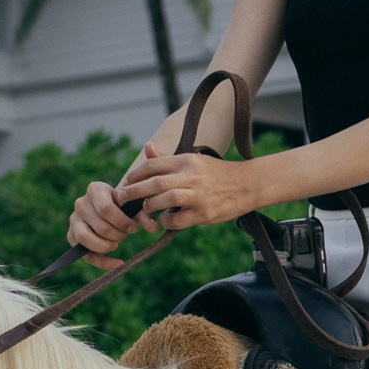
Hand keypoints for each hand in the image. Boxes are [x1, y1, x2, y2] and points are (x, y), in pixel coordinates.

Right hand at [68, 178, 143, 259]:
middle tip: (126, 234)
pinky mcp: (72, 236)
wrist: (114, 209)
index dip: (121, 222)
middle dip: (117, 235)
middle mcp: (80, 203)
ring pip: (85, 238)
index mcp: (95, 189)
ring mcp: (74, 220)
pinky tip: (118, 263)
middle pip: (100, 227)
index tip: (133, 228)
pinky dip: (103, 262)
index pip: (105, 209)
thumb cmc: (126, 206)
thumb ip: (144, 214)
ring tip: (117, 243)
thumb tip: (153, 228)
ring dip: (106, 246)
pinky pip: (85, 254)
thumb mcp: (134, 205)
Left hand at [115, 144, 261, 228]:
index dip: (136, 175)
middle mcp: (192, 176)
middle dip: (133, 191)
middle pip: (155, 182)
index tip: (126, 183)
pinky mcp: (205, 213)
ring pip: (165, 199)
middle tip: (121, 198)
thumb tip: (147, 147)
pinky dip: (167, 221)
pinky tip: (165, 220)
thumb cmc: (217, 174)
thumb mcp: (194, 160)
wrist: (248, 184)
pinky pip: (178, 220)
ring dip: (150, 206)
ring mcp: (198, 195)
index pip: (154, 165)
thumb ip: (168, 159)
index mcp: (187, 161)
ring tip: (146, 209)